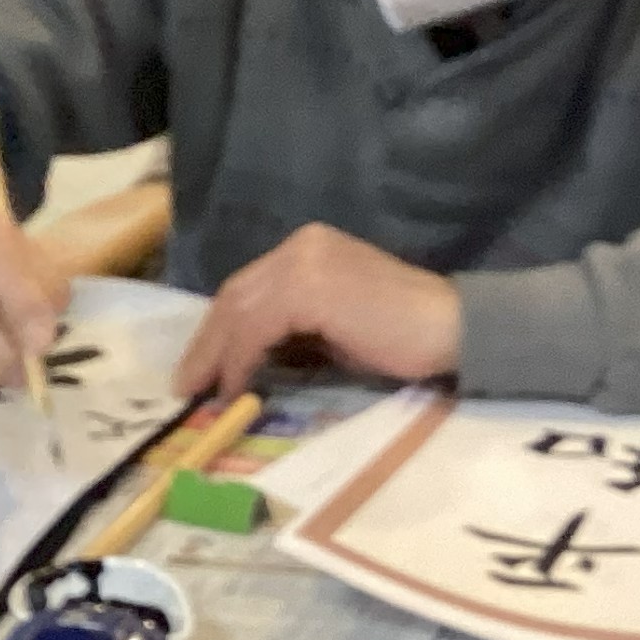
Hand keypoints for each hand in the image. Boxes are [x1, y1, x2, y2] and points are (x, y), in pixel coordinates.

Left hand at [174, 223, 463, 400]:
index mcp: (309, 249)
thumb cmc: (405, 337)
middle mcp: (301, 246)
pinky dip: (240, 360)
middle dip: (207, 343)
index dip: (220, 330)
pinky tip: (235, 388)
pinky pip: (256, 328)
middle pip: (235, 294)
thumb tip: (255, 360)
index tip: (203, 367)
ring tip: (202, 393)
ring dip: (216, 356)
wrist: (452, 329)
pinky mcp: (307, 289)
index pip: (249, 287)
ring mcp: (303, 263)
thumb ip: (297, 331)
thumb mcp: (337, 329)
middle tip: (187, 384)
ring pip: (238, 310)